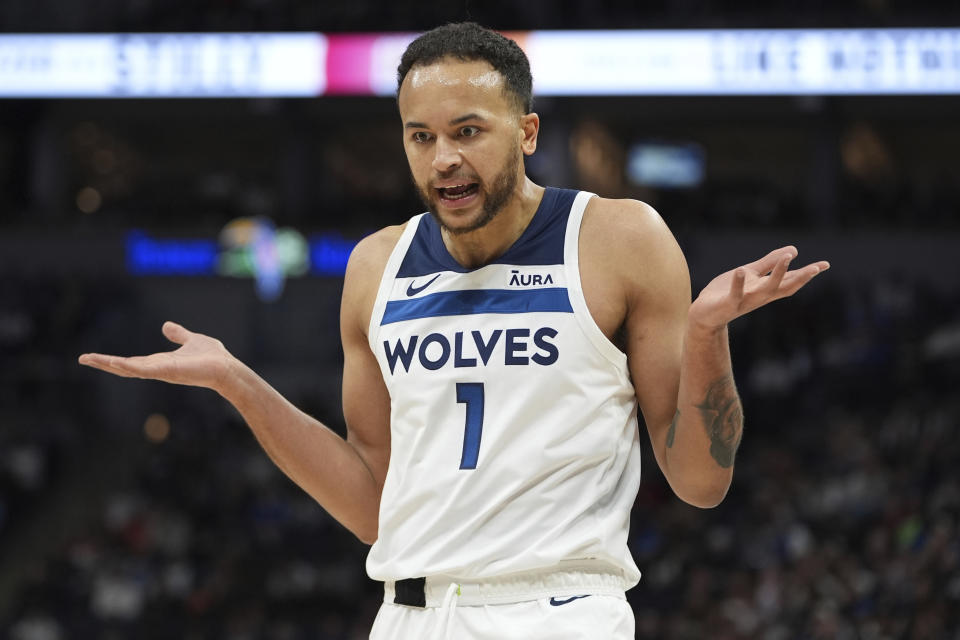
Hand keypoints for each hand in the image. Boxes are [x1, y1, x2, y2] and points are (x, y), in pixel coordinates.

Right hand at [78, 321, 234, 391]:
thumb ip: (179, 334)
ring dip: (108, 364)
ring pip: (129, 369)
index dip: (114, 360)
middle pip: (125, 367)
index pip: (132, 362)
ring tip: (88, 359)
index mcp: (160, 362)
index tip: (96, 357)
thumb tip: (166, 326)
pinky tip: (111, 362)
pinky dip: (126, 366)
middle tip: (83, 359)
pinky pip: (142, 369)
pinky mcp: (165, 372)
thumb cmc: (212, 357)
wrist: (226, 368)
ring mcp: (160, 371)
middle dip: (104, 363)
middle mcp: (157, 369)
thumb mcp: (191, 340)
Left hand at [689, 246, 829, 330]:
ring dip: (777, 274)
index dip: (807, 273)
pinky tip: (741, 270)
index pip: (790, 281)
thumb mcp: (751, 274)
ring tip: (787, 257)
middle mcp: (759, 297)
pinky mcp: (727, 303)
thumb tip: (793, 250)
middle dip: (800, 278)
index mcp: (765, 289)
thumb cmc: (727, 292)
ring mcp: (745, 300)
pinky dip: (738, 283)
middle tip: (816, 267)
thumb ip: (769, 263)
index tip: (825, 264)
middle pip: (784, 287)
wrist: (703, 314)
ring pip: (765, 289)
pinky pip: (735, 294)